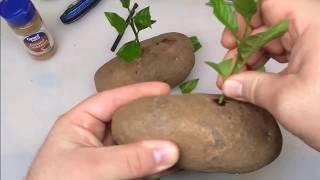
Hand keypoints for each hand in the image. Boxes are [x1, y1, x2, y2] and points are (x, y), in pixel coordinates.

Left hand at [26, 82, 178, 179]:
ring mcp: (107, 157)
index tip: (164, 89)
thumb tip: (172, 150)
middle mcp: (95, 137)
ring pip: (135, 143)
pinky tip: (172, 160)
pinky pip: (139, 165)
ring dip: (156, 140)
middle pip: (127, 119)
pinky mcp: (116, 175)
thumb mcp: (92, 166)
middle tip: (174, 110)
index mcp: (80, 123)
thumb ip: (130, 158)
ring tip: (179, 133)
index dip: (137, 91)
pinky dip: (155, 163)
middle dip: (150, 115)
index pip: (111, 100)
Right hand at [218, 0, 319, 150]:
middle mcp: (316, 29)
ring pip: (274, 41)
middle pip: (268, 25)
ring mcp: (317, 45)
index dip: (245, 19)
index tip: (230, 41)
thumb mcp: (286, 100)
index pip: (270, 4)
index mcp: (314, 25)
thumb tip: (230, 84)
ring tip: (237, 80)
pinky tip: (255, 81)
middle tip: (228, 69)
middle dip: (244, 47)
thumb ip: (252, 87)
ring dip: (253, 59)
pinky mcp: (317, 60)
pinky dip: (267, 67)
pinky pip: (286, 55)